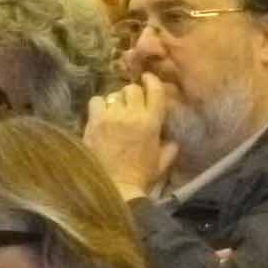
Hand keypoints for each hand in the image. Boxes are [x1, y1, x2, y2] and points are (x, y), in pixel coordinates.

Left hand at [83, 76, 176, 196]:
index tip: (147, 79)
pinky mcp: (94, 122)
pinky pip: (96, 101)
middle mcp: (133, 114)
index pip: (155, 89)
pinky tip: (100, 116)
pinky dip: (99, 106)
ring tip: (114, 112)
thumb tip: (172, 139)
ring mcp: (112, 117)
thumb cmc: (140, 176)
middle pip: (132, 89)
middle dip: (132, 94)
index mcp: (152, 122)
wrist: (116, 188)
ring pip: (113, 94)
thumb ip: (170, 148)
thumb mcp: (162, 163)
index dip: (151, 81)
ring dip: (115, 101)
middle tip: (129, 104)